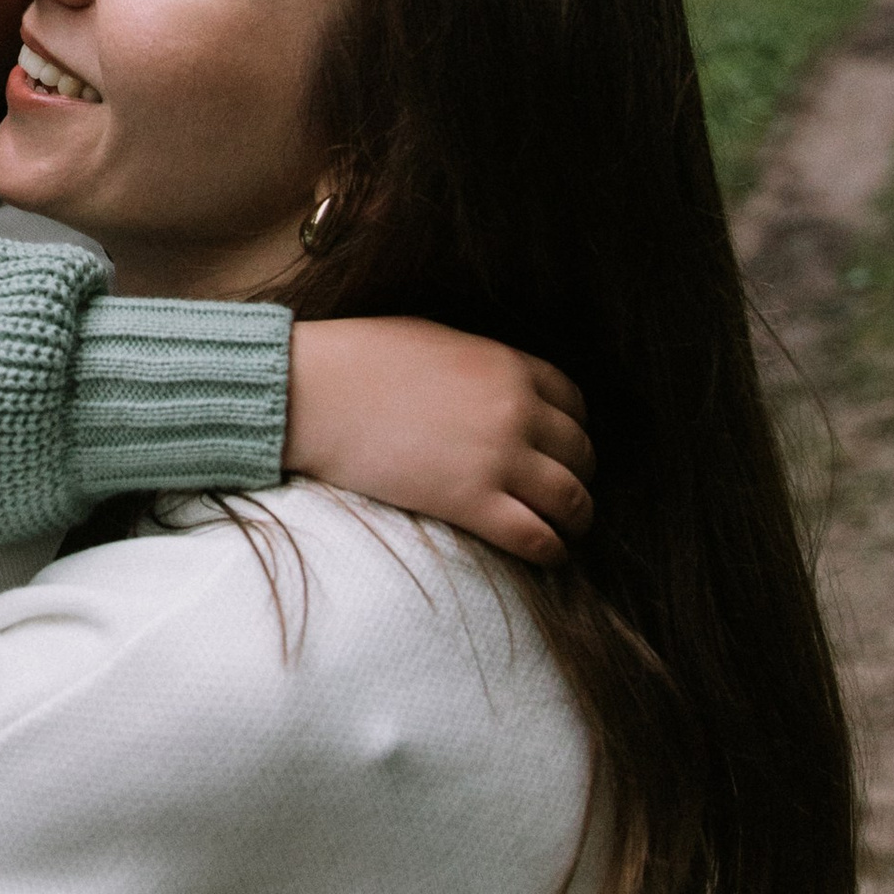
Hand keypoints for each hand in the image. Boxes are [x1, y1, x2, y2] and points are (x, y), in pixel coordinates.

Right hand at [286, 318, 593, 568]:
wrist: (312, 392)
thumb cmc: (359, 359)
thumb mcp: (437, 339)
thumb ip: (480, 365)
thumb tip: (493, 387)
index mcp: (508, 365)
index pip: (575, 405)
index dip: (573, 432)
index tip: (561, 450)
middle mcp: (516, 410)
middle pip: (581, 455)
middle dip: (577, 477)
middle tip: (562, 495)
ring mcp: (497, 458)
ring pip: (571, 500)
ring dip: (576, 520)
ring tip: (566, 531)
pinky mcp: (470, 502)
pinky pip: (536, 536)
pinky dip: (551, 550)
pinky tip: (547, 554)